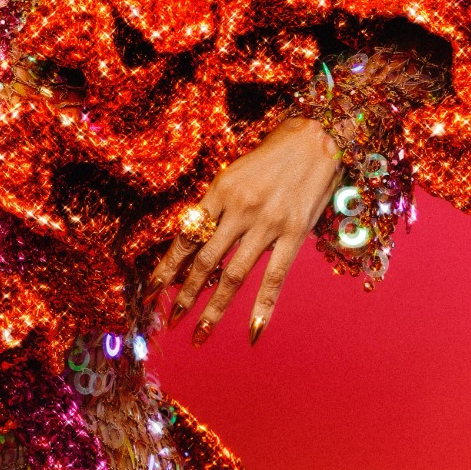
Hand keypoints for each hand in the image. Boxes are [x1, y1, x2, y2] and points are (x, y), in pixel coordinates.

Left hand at [146, 116, 342, 344]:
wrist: (318, 137)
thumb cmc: (272, 154)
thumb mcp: (234, 172)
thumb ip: (215, 206)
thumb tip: (193, 240)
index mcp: (220, 191)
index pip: (186, 236)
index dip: (167, 266)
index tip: (151, 289)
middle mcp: (240, 209)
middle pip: (204, 261)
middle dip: (185, 293)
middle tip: (172, 319)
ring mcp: (267, 224)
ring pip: (233, 274)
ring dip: (214, 307)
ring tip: (199, 332)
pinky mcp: (293, 234)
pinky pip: (274, 277)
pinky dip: (262, 306)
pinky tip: (253, 331)